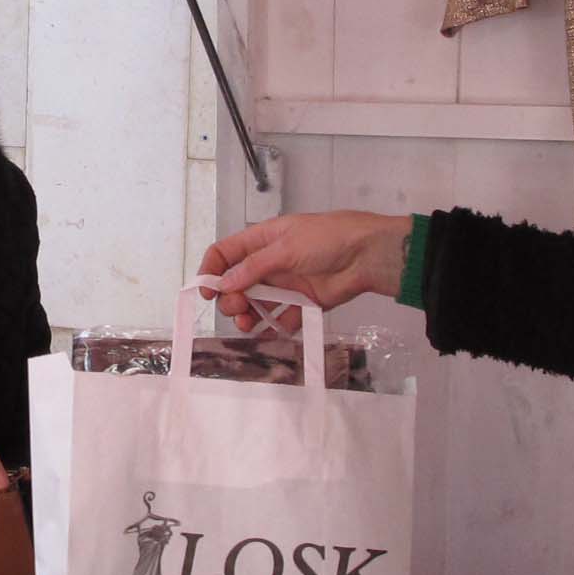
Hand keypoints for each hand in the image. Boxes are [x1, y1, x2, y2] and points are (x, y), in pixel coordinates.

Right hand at [199, 212, 413, 329]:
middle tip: (237, 309)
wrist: (367, 255)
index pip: (225, 253)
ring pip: (256, 304)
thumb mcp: (286, 247)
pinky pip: (282, 318)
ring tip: (249, 326)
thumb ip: (254, 267)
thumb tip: (223, 284)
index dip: (211, 271)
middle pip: (237, 284)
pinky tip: (267, 334)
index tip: (206, 293)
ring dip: (248, 316)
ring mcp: (286, 284)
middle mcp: (269, 263)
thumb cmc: (326, 240)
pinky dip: (272, 327)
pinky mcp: (303, 303)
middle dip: (230, 299)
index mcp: (262, 241)